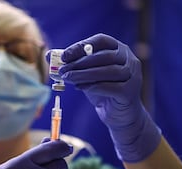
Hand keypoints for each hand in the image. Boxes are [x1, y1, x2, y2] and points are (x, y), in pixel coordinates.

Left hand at [56, 33, 160, 162]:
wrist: (119, 115)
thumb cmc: (103, 90)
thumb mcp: (86, 75)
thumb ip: (72, 64)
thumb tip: (49, 55)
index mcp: (119, 49)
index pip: (101, 41)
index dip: (81, 46)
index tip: (64, 56)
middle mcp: (129, 59)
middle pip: (103, 56)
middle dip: (80, 63)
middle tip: (62, 70)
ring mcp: (132, 75)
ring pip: (107, 71)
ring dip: (84, 74)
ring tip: (67, 79)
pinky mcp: (130, 92)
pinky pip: (110, 87)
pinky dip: (93, 87)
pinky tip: (81, 88)